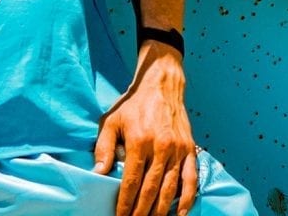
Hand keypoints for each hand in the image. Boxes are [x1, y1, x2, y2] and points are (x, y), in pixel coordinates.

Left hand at [93, 43, 197, 215]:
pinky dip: (187, 199)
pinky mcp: (188, 149)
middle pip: (150, 190)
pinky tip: (181, 213)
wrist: (161, 84)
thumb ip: (103, 147)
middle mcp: (160, 147)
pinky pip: (190, 179)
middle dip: (140, 212)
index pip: (131, 181)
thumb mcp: (111, 120)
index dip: (125, 203)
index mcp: (139, 141)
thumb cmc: (133, 104)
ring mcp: (177, 149)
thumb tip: (98, 174)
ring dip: (160, 211)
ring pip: (169, 189)